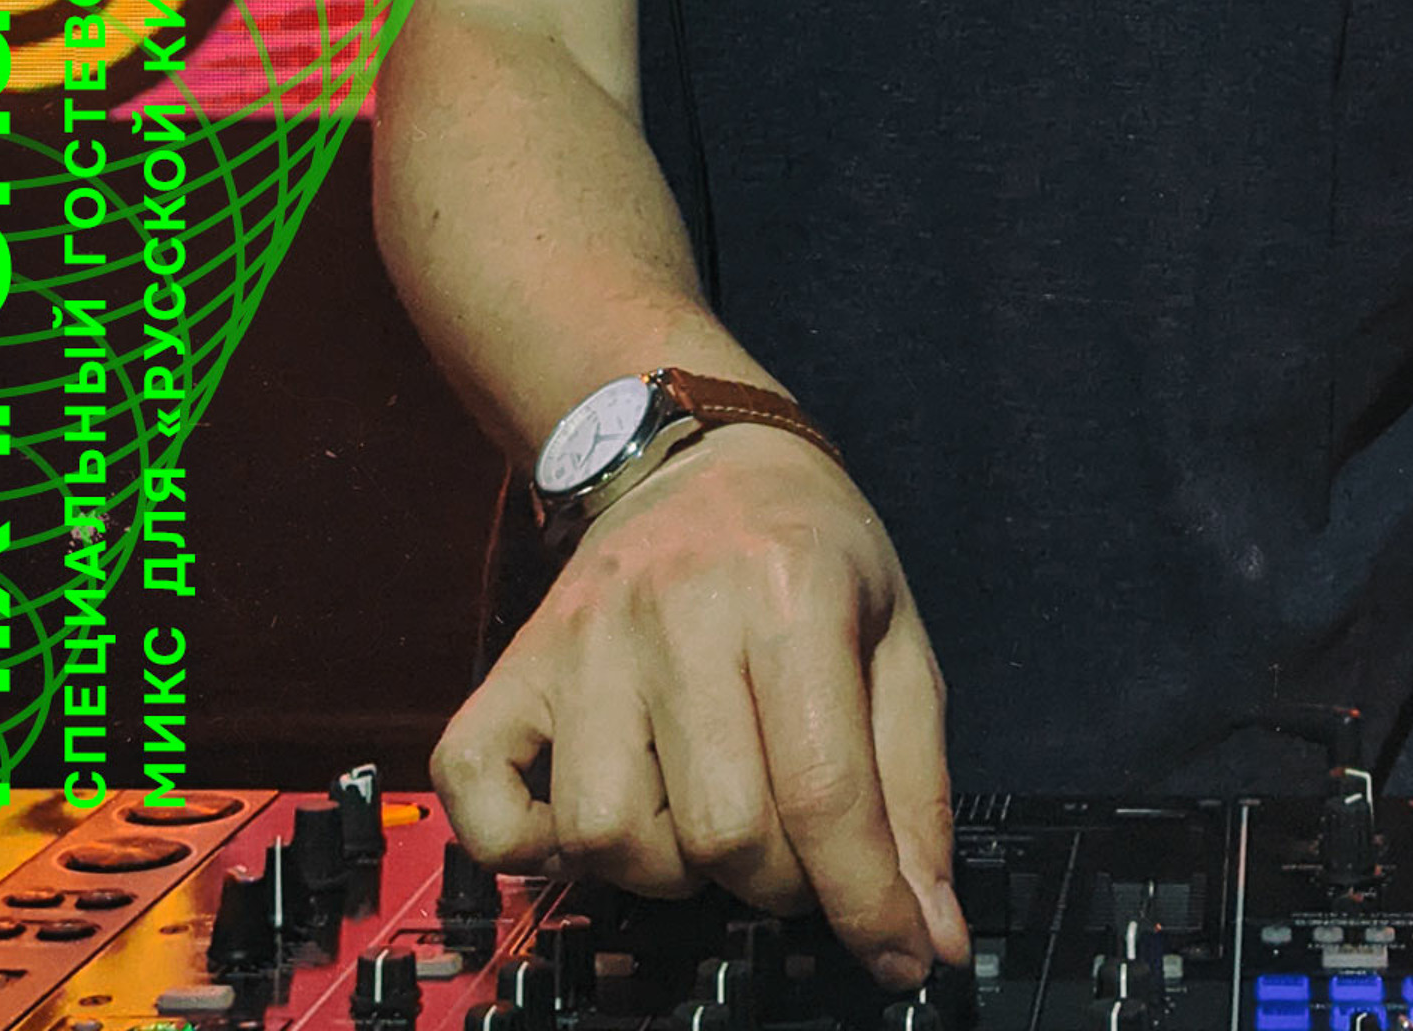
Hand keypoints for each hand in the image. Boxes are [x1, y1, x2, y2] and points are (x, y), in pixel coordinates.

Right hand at [430, 423, 970, 989]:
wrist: (704, 453)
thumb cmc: (812, 553)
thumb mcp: (897, 642)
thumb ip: (916, 793)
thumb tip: (929, 939)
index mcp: (790, 590)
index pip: (824, 794)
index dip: (866, 905)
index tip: (897, 960)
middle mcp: (677, 608)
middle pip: (720, 831)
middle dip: (775, 881)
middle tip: (793, 848)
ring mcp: (581, 636)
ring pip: (607, 836)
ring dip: (666, 867)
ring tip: (700, 815)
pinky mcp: (513, 664)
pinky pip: (483, 799)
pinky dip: (530, 842)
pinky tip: (598, 810)